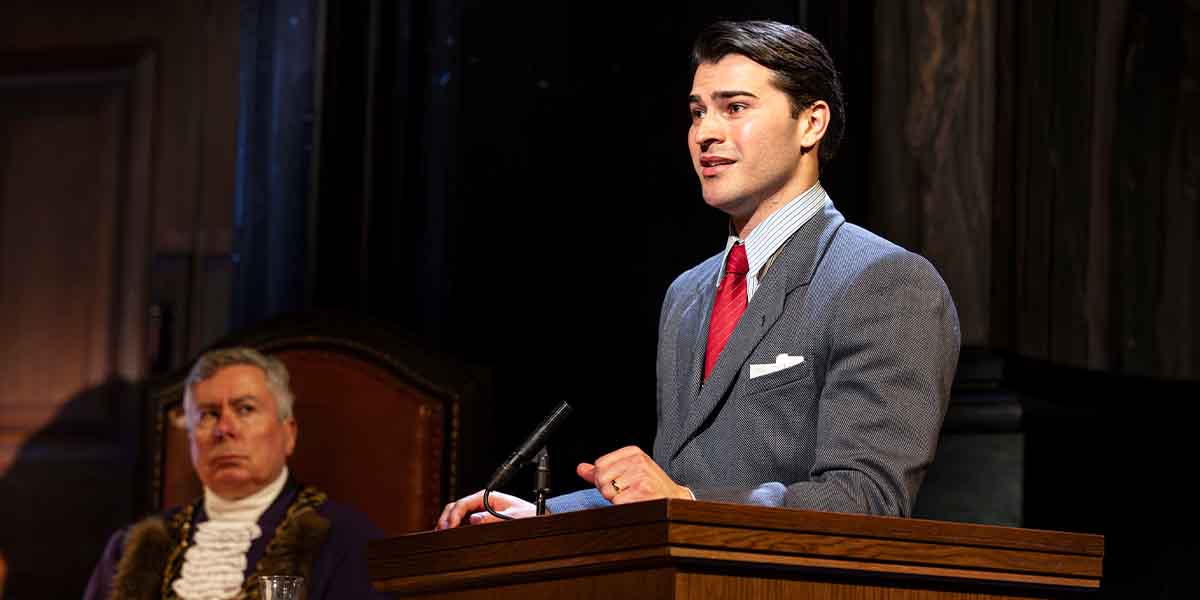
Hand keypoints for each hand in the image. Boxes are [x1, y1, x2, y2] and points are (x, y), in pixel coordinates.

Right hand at [435, 489, 535, 529]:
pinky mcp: (479, 519)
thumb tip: (474, 520)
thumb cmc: (526, 513)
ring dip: (448, 522)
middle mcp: (480, 503)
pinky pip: (463, 521)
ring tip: (442, 533)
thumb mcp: (513, 515)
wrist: (534, 516)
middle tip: (442, 531)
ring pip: (457, 514)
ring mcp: (478, 511)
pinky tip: (450, 534)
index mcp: (487, 497)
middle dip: (446, 517)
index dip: (455, 514)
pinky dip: (454, 527)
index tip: (450, 526)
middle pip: (456, 507)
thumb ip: (493, 517)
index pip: (464, 503)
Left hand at [577, 446, 691, 503]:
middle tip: (626, 492)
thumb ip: (602, 469)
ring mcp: (640, 475)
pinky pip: (616, 502)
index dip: (604, 478)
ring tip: (632, 496)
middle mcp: (637, 461)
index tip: (619, 482)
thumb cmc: (650, 486)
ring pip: (607, 491)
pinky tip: (635, 502)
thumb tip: (580, 468)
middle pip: (601, 477)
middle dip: (608, 490)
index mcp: (633, 452)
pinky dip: (623, 507)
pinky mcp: (641, 491)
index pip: (600, 464)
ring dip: (616, 499)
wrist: (674, 501)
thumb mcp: (628, 471)